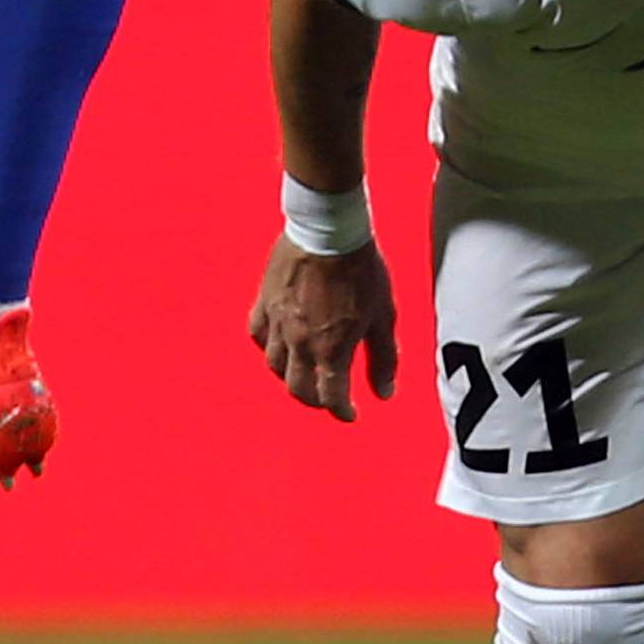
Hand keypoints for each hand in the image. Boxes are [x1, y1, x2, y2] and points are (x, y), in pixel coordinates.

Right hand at [249, 236, 397, 421]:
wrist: (328, 229)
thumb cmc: (361, 270)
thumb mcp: (383, 315)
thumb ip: (383, 357)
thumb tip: (385, 393)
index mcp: (331, 349)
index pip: (332, 397)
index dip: (342, 411)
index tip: (350, 414)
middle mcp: (300, 343)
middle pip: (300, 388)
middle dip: (316, 399)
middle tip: (327, 398)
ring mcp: (278, 323)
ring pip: (275, 366)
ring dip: (291, 377)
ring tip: (304, 374)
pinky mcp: (265, 302)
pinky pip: (258, 334)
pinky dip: (268, 347)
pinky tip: (278, 345)